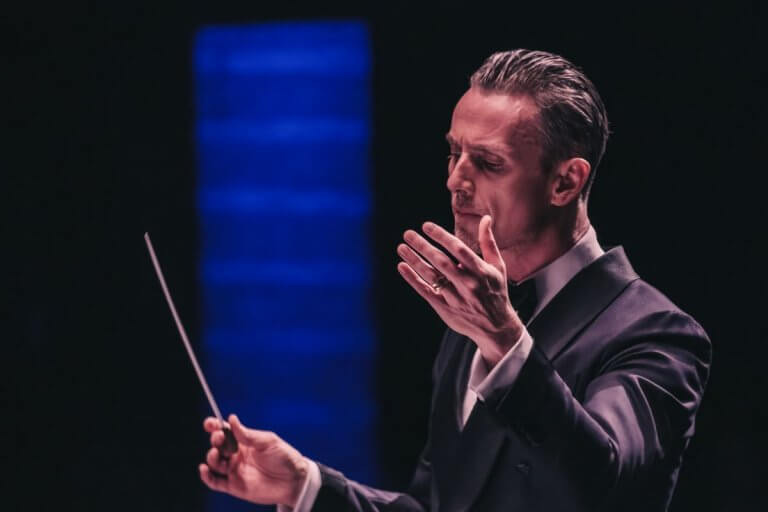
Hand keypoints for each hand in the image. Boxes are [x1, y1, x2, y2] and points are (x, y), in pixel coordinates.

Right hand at [199, 414, 308, 506]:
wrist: (294, 480)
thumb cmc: (284, 457)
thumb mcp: (268, 441)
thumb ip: (247, 434)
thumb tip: (231, 418)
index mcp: (245, 441)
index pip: (225, 432)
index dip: (214, 427)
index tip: (210, 423)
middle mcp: (237, 455)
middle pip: (218, 446)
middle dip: (215, 440)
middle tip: (220, 437)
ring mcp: (235, 470)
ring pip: (214, 463)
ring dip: (211, 456)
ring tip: (216, 453)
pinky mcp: (234, 486)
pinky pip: (215, 482)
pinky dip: (206, 476)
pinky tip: (204, 469)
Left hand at [397, 215, 522, 365]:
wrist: (496, 327)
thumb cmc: (496, 292)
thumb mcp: (497, 267)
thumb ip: (488, 243)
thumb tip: (485, 219)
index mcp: (481, 272)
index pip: (459, 250)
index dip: (442, 237)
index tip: (426, 226)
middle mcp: (468, 284)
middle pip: (442, 262)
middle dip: (423, 246)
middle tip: (408, 233)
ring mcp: (455, 298)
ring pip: (431, 276)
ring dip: (414, 261)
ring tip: (401, 247)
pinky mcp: (445, 308)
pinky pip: (426, 291)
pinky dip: (412, 279)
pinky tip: (402, 266)